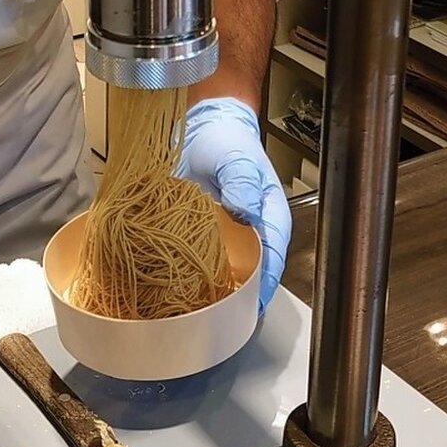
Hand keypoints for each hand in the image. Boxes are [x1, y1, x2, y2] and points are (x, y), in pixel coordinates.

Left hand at [177, 97, 291, 312]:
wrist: (203, 128)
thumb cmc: (228, 142)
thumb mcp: (236, 157)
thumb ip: (241, 182)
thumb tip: (245, 212)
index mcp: (270, 219)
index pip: (273, 260)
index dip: (262, 286)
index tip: (249, 308)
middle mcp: (251, 234)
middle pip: (249, 275)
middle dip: (234, 297)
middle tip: (214, 317)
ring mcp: (226, 236)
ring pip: (224, 272)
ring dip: (210, 289)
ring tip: (192, 309)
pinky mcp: (202, 233)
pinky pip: (198, 258)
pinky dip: (188, 271)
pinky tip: (173, 284)